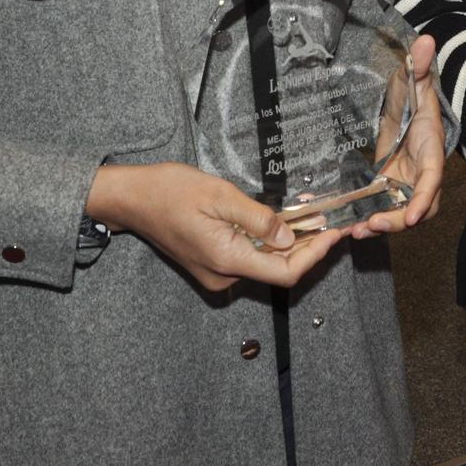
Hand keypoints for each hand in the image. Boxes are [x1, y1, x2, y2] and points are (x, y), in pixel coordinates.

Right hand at [86, 162, 345, 292]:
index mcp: (227, 259)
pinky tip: (279, 223)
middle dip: (307, 246)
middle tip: (327, 219)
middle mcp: (223, 275)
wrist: (131, 199)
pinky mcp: (211, 266)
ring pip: (265, 265)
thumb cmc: (170, 190)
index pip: (285, 272)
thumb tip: (290, 237)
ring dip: (289, 244)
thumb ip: (259, 218)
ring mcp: (215, 273)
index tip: (334, 233)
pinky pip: (249, 259)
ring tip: (308, 216)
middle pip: (278, 271)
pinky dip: (268, 244)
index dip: (315, 255)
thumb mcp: (220, 194)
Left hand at [350, 34, 445, 237]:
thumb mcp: (414, 79)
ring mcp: (407, 182)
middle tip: (371, 225)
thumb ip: (420, 65)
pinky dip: (368, 218)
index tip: (414, 217)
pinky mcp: (391, 187)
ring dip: (381, 225)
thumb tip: (426, 40)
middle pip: (418, 207)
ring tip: (355, 232)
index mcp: (430, 148)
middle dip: (398, 220)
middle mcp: (422, 171)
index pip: (432, 178)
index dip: (424, 199)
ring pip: (400, 213)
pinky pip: (383, 207)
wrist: (409, 108)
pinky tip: (347, 226)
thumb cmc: (415, 94)